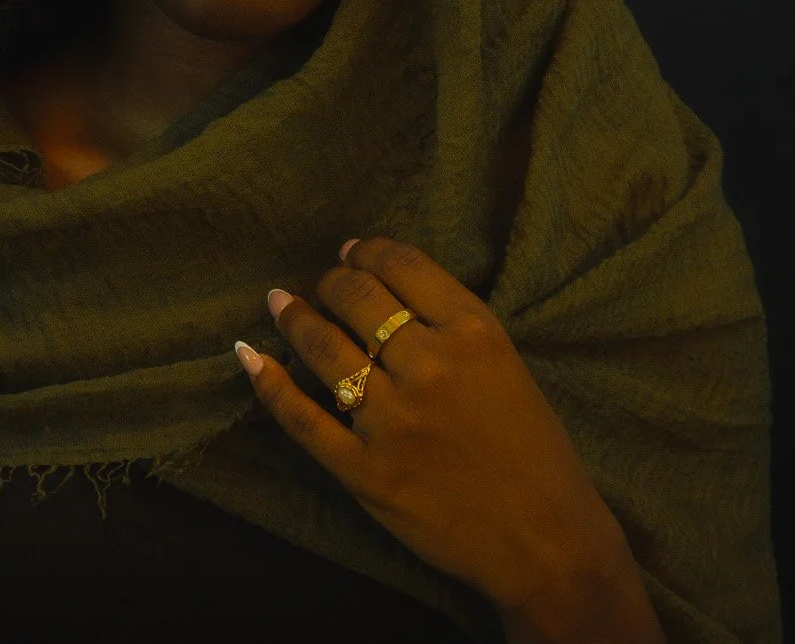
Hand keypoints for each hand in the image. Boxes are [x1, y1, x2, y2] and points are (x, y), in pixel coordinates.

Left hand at [234, 236, 662, 642]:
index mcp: (473, 334)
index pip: (401, 265)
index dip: (366, 251)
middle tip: (325, 284)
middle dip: (332, 281)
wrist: (546, 542)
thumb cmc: (536, 452)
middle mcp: (429, 366)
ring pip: (322, 347)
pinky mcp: (363, 469)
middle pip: (355, 297)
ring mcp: (391, 420)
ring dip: (295, 317)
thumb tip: (384, 282)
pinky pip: (300, 417)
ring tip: (281, 304)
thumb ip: (453, 325)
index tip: (352, 253)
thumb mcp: (507, 365)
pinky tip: (248, 356)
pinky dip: (267, 383)